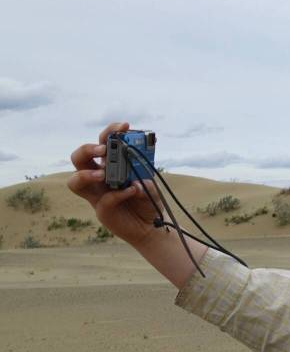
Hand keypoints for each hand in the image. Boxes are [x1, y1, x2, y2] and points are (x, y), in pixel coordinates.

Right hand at [67, 122, 162, 247]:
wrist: (152, 226)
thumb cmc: (148, 200)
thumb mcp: (151, 183)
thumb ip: (143, 177)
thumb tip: (134, 179)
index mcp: (109, 165)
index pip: (102, 143)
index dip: (110, 131)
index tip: (125, 125)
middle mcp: (99, 178)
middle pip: (78, 158)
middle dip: (88, 149)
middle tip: (104, 150)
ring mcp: (97, 195)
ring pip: (74, 182)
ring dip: (87, 174)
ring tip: (104, 174)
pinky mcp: (102, 211)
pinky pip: (104, 200)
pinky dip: (119, 194)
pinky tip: (133, 191)